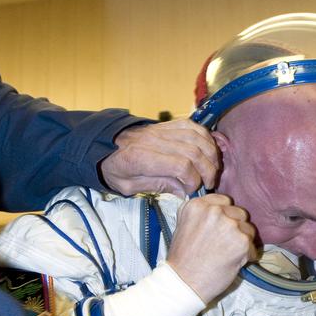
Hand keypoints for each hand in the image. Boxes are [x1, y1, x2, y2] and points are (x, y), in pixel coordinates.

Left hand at [99, 119, 218, 196]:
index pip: (180, 166)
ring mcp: (162, 129)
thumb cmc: (114, 167)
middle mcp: (154, 140)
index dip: (193, 180)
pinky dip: (206, 138)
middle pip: (193, 152)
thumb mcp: (129, 186)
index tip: (191, 190)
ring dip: (211, 155)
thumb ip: (158, 186)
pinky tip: (208, 151)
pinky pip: (193, 126)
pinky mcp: (167, 124)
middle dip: (207, 170)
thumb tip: (184, 190)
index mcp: (142, 158)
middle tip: (208, 184)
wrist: (103, 144)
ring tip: (212, 169)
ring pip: (197, 138)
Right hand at [167, 194, 255, 302]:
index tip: (220, 228)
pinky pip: (253, 247)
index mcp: (198, 205)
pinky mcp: (242, 242)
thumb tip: (220, 210)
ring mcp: (229, 225)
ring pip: (248, 229)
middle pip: (239, 213)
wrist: (184, 283)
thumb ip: (201, 215)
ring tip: (228, 255)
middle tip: (225, 244)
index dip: (225, 215)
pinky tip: (234, 263)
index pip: (224, 200)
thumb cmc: (183, 259)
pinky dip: (247, 256)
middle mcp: (214, 211)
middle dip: (236, 227)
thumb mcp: (183, 226)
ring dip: (243, 241)